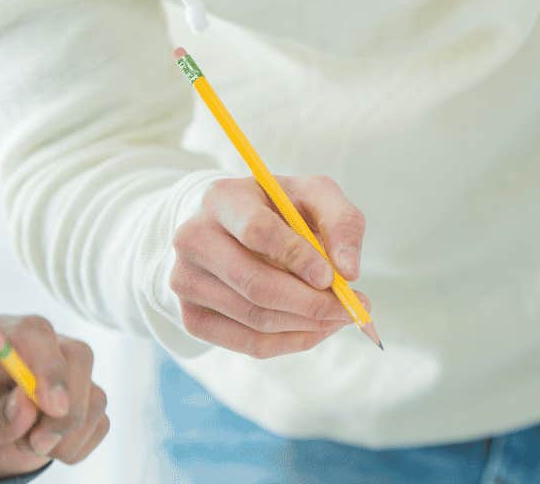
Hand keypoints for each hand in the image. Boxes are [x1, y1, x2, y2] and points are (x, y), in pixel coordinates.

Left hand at [0, 314, 110, 483]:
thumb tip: (28, 407)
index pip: (31, 333)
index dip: (48, 366)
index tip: (52, 407)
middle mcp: (26, 349)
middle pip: (75, 356)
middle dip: (66, 408)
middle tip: (39, 445)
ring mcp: (53, 375)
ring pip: (93, 391)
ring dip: (69, 433)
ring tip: (28, 450)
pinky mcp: (73, 402)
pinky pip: (99, 418)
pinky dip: (78, 444)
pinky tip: (45, 451)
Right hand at [170, 175, 369, 357]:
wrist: (234, 228)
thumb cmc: (281, 209)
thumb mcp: (316, 196)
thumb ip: (342, 222)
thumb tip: (349, 272)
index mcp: (223, 199)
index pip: (257, 231)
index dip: (297, 257)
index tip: (331, 277)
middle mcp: (193, 239)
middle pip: (255, 284)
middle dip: (311, 302)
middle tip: (352, 308)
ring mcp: (186, 281)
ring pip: (255, 318)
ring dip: (308, 324)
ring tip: (341, 315)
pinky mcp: (191, 317)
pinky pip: (248, 343)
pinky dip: (292, 341)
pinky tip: (317, 329)